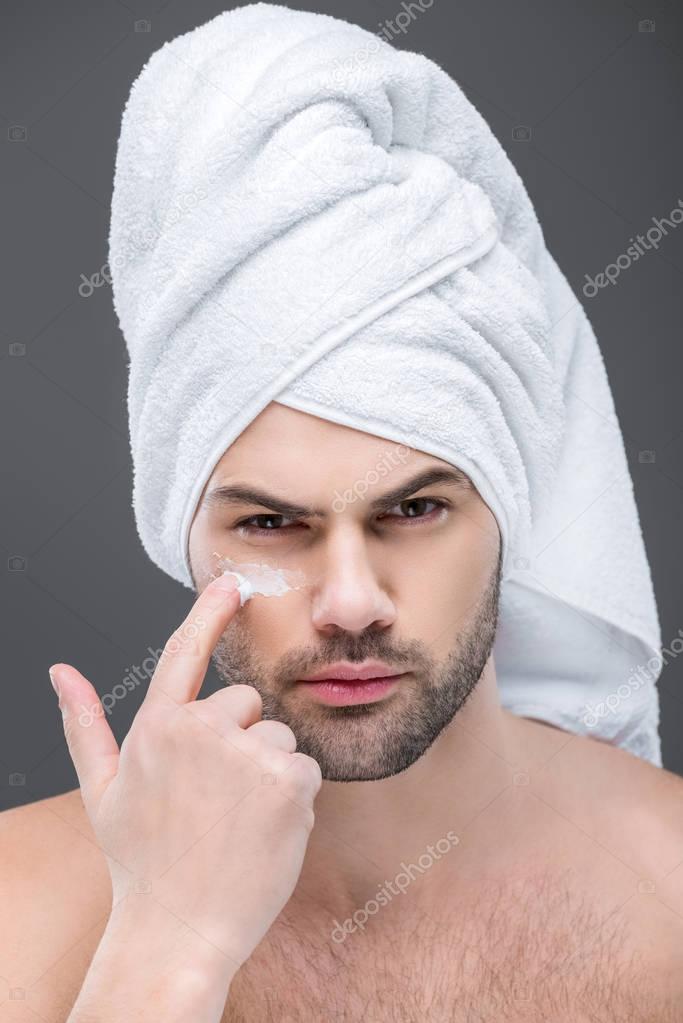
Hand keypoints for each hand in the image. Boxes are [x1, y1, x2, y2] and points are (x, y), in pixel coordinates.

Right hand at [50, 574, 321, 972]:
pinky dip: (294, 798)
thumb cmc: (141, 859)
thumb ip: (84, 724)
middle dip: (240, 742)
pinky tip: (263, 832)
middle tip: (215, 799)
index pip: (186, 652)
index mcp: (157, 726)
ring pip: (278, 738)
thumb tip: (61, 670)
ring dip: (268, 773)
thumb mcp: (101, 790)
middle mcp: (202, 730)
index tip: (232, 581)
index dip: (209, 611)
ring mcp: (247, 754)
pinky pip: (305, 768)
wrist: (179, 930)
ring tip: (236, 821)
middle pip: (248, 705)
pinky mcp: (289, 781)